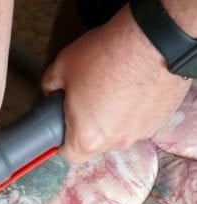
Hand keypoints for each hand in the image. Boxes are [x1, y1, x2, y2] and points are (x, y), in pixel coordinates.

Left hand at [42, 5, 190, 163]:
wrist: (155, 40)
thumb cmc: (107, 55)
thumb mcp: (61, 67)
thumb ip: (50, 87)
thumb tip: (52, 91)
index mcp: (87, 138)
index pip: (69, 155)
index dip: (62, 140)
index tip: (62, 125)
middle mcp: (116, 142)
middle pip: (95, 142)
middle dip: (87, 124)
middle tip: (86, 97)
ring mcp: (141, 132)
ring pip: (118, 130)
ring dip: (112, 115)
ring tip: (111, 86)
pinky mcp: (162, 118)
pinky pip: (139, 119)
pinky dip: (133, 107)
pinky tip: (131, 85)